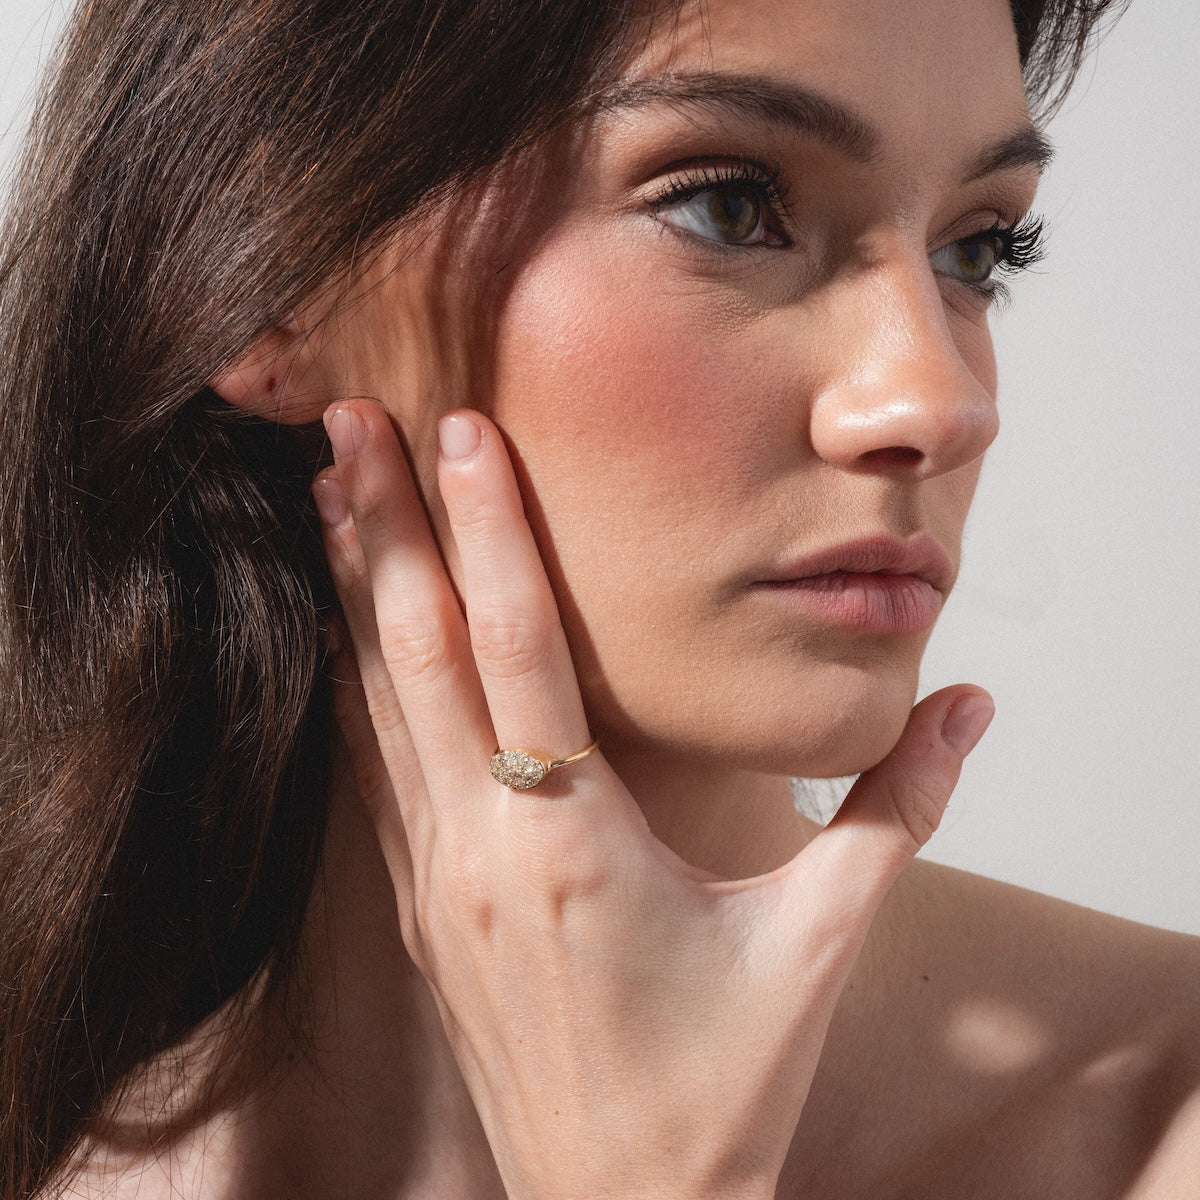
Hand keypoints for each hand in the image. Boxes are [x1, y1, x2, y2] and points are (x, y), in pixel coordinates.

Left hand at [313, 400, 992, 1199]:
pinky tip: (344, 628)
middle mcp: (479, 850)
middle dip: (381, 527)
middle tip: (345, 417)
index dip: (484, 529)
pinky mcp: (419, 910)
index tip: (456, 430)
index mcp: (572, 844)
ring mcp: (433, 882)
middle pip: (416, 655)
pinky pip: (372, 768)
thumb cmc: (720, 1085)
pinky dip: (354, 681)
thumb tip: (969, 703)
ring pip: (374, 706)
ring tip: (326, 493)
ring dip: (351, 592)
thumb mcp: (822, 941)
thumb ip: (899, 810)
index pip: (516, 647)